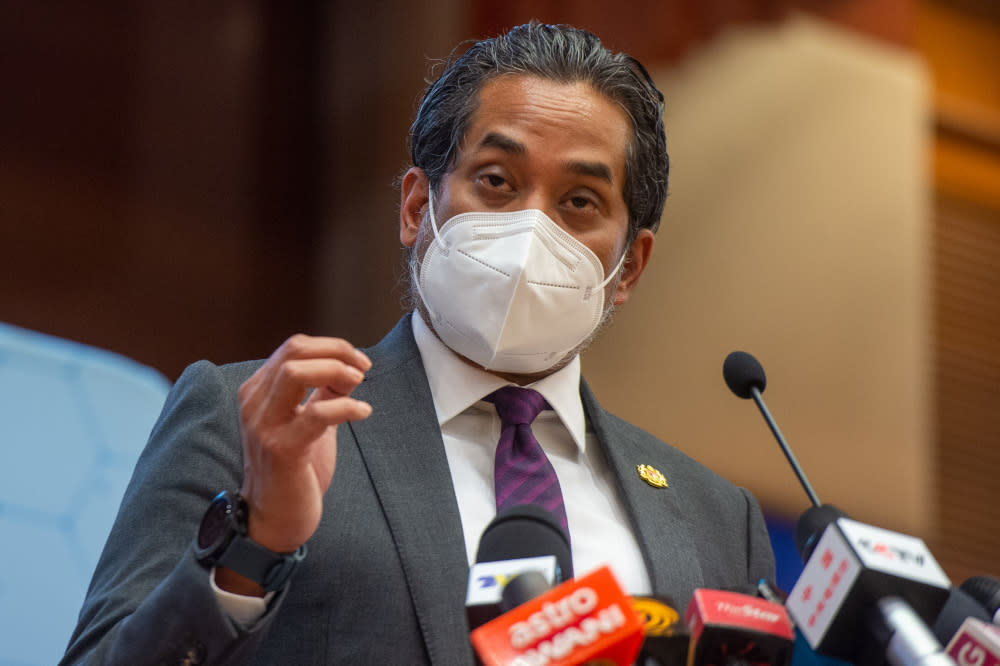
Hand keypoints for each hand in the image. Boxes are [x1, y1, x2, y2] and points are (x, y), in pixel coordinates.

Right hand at [235, 334, 371, 554]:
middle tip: (363, 368)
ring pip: (295, 372)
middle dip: (336, 352)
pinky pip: (316, 413)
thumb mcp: (307, 422)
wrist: (274, 519)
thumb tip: (349, 368)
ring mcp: (264, 425)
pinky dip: (346, 407)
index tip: (358, 362)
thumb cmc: (293, 471)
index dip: (332, 347)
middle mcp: (254, 403)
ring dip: (335, 371)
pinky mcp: (281, 449)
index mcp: (258, 392)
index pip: (293, 347)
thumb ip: (322, 393)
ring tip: (358, 384)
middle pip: (293, 350)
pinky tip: (362, 413)